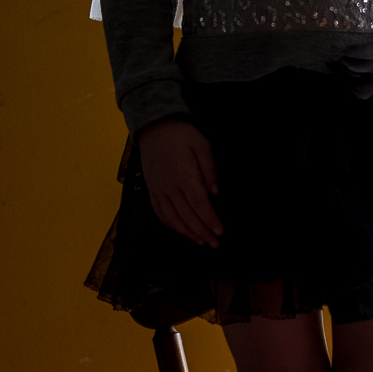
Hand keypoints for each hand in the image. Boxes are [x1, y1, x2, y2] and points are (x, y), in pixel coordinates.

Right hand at [137, 119, 221, 247]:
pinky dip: (172, 225)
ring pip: (173, 218)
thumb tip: (216, 193)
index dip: (210, 220)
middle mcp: (169, 186)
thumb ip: (210, 170)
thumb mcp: (203, 146)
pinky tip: (183, 231)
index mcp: (184, 175)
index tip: (221, 232)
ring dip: (188, 233)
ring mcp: (158, 190)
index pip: (199, 204)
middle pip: (187, 216)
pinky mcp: (152, 190)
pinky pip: (160, 213)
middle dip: (203, 232)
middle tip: (216, 243)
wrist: (154, 128)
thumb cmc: (182, 136)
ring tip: (202, 241)